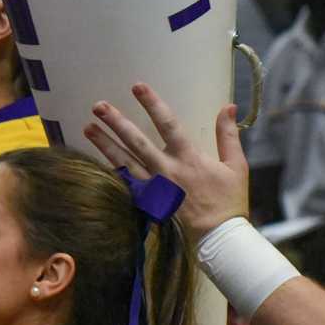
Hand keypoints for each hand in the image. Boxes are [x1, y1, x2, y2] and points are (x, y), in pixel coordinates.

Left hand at [83, 85, 247, 237]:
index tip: (137, 87)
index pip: (167, 124)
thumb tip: (227, 107)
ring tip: (88, 127)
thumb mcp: (236, 166)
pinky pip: (124, 184)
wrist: (218, 237)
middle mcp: (166, 170)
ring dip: (104, 144)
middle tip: (98, 106)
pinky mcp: (146, 202)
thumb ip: (228, 135)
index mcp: (188, 158)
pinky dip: (110, 171)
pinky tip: (93, 160)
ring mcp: (153, 187)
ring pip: (123, 161)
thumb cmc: (229, 201)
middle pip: (136, 141)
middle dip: (116, 122)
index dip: (152, 104)